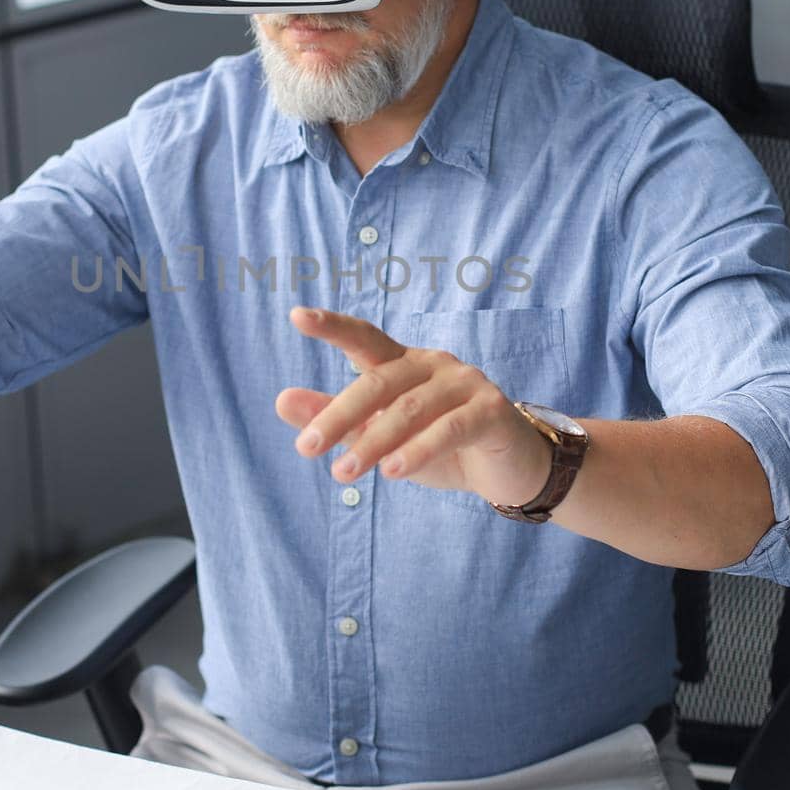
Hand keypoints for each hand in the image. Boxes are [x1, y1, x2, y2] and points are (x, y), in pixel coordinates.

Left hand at [275, 307, 552, 505]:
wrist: (507, 469)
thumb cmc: (438, 447)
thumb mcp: (379, 436)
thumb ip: (334, 418)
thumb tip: (281, 400)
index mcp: (403, 363)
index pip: (364, 338)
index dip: (333, 326)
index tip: (296, 316)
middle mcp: (433, 364)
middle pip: (379, 382)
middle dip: (339, 415)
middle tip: (306, 449)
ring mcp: (465, 383)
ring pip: (409, 409)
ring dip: (372, 442)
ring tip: (343, 473)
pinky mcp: (491, 410)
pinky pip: (448, 429)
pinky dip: (417, 450)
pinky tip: (392, 472)